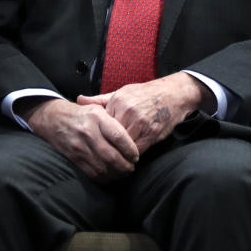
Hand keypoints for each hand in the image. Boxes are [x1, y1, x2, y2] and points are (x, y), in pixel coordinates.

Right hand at [24, 98, 137, 180]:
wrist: (54, 119)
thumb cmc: (82, 114)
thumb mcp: (97, 109)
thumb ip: (114, 120)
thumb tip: (133, 138)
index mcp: (96, 117)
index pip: (119, 137)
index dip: (131, 150)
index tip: (136, 155)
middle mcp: (88, 132)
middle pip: (112, 156)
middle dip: (126, 166)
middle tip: (131, 167)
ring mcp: (80, 147)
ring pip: (104, 168)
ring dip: (117, 174)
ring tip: (123, 171)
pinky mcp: (75, 158)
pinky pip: (93, 173)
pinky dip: (105, 177)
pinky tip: (110, 174)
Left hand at [84, 73, 208, 154]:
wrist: (172, 94)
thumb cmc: (144, 94)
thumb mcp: (121, 92)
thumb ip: (100, 100)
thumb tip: (79, 100)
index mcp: (117, 101)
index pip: (101, 123)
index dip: (98, 132)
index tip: (94, 139)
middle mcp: (128, 112)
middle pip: (110, 135)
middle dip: (106, 144)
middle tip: (101, 152)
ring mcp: (141, 123)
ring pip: (123, 144)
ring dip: (119, 151)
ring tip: (113, 157)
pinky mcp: (152, 134)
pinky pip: (137, 150)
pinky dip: (132, 154)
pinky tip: (128, 155)